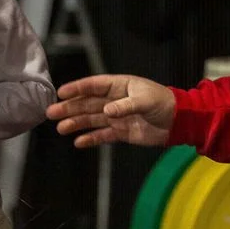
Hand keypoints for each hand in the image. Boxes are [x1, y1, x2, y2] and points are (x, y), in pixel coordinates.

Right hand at [47, 74, 176, 148]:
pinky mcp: (121, 132)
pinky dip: (91, 138)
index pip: (94, 85)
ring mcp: (116, 117)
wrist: (178, 122)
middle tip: (51, 112)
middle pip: (87, 103)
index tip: (61, 93)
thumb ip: (126, 105)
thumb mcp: (146, 100)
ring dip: (76, 123)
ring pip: (91, 120)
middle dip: (69, 108)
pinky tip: (78, 142)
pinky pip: (102, 135)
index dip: (77, 88)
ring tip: (61, 128)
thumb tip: (107, 111)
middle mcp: (114, 100)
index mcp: (119, 86)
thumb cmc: (163, 103)